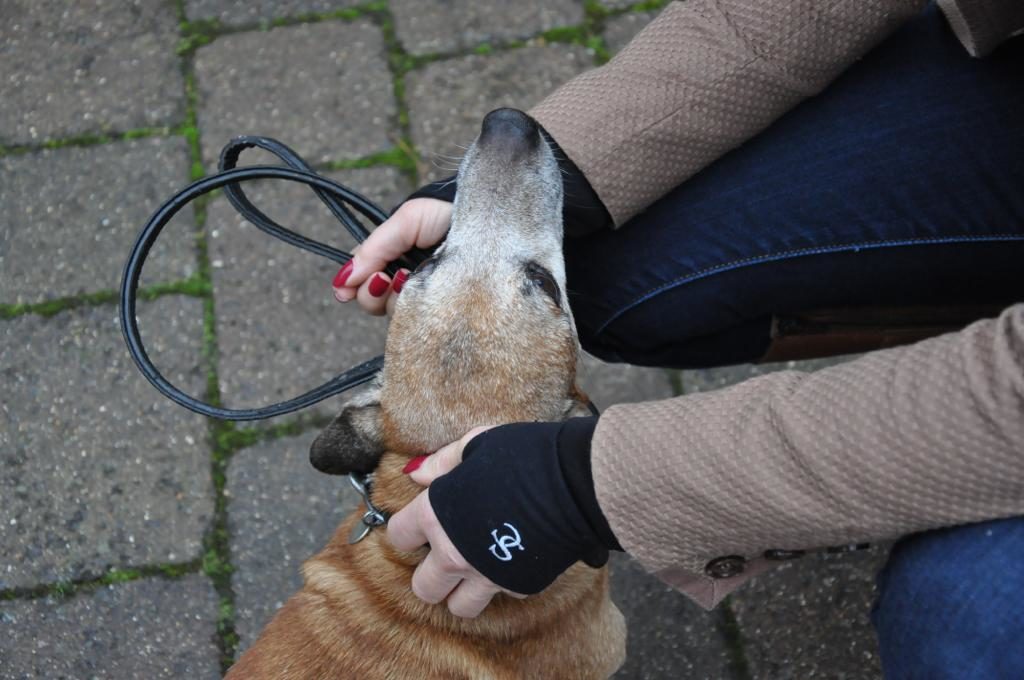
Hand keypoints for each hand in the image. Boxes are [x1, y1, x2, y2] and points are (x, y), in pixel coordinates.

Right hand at [331, 197, 451, 314]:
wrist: (490, 221)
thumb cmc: (449, 214)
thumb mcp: (407, 220)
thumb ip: (374, 248)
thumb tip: (344, 279)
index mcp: (396, 257)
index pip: (365, 278)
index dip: (353, 287)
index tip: (344, 292)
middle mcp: (409, 279)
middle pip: (374, 302)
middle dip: (371, 295)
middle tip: (383, 280)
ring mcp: (428, 297)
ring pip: (394, 316)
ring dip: (396, 299)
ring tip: (410, 278)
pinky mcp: (446, 312)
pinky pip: (420, 324)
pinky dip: (417, 309)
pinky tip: (428, 291)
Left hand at [388, 427, 525, 618]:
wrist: (578, 482)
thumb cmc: (525, 455)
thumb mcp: (478, 444)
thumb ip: (443, 462)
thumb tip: (416, 475)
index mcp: (436, 515)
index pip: (399, 536)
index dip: (408, 529)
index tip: (423, 524)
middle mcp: (454, 554)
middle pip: (423, 588)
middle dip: (432, 574)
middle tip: (448, 553)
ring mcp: (487, 576)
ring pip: (459, 607)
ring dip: (463, 592)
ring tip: (477, 568)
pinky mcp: (520, 586)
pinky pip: (503, 594)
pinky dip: (504, 581)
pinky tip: (514, 556)